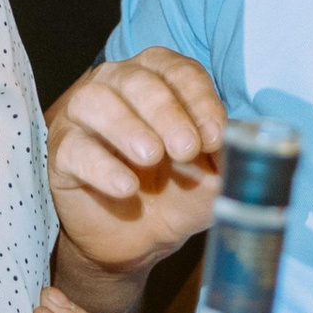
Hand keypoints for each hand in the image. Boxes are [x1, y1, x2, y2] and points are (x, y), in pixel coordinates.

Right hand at [47, 47, 224, 294]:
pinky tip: (126, 187)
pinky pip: (74, 148)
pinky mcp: (61, 152)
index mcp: (159, 79)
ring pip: (95, 101)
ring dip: (127, 127)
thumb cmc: (176, 194)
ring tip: (152, 157)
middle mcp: (116, 85)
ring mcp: (82, 117)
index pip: (178, 71)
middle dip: (166, 112)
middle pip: (137, 80)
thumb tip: (251, 146)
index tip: (215, 136)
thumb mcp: (212, 179)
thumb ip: (231, 161)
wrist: (137, 241)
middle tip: (186, 148)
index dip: (198, 99)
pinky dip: (101, 165)